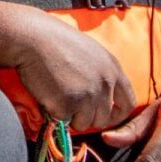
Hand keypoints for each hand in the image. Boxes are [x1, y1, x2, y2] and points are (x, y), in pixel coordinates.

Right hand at [10, 17, 135, 134]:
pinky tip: (48, 93)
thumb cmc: (56, 42)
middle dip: (87, 117)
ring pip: (84, 123)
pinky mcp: (69, 104)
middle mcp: (105, 83)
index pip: (128, 102)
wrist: (32, 38)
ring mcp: (88, 95)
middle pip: (103, 118)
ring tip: (57, 94)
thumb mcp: (91, 52)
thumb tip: (101, 96)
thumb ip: (102, 73)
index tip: (105, 117)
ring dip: (70, 116)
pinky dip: (54, 111)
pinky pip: (63, 120)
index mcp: (113, 69)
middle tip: (70, 104)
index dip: (117, 115)